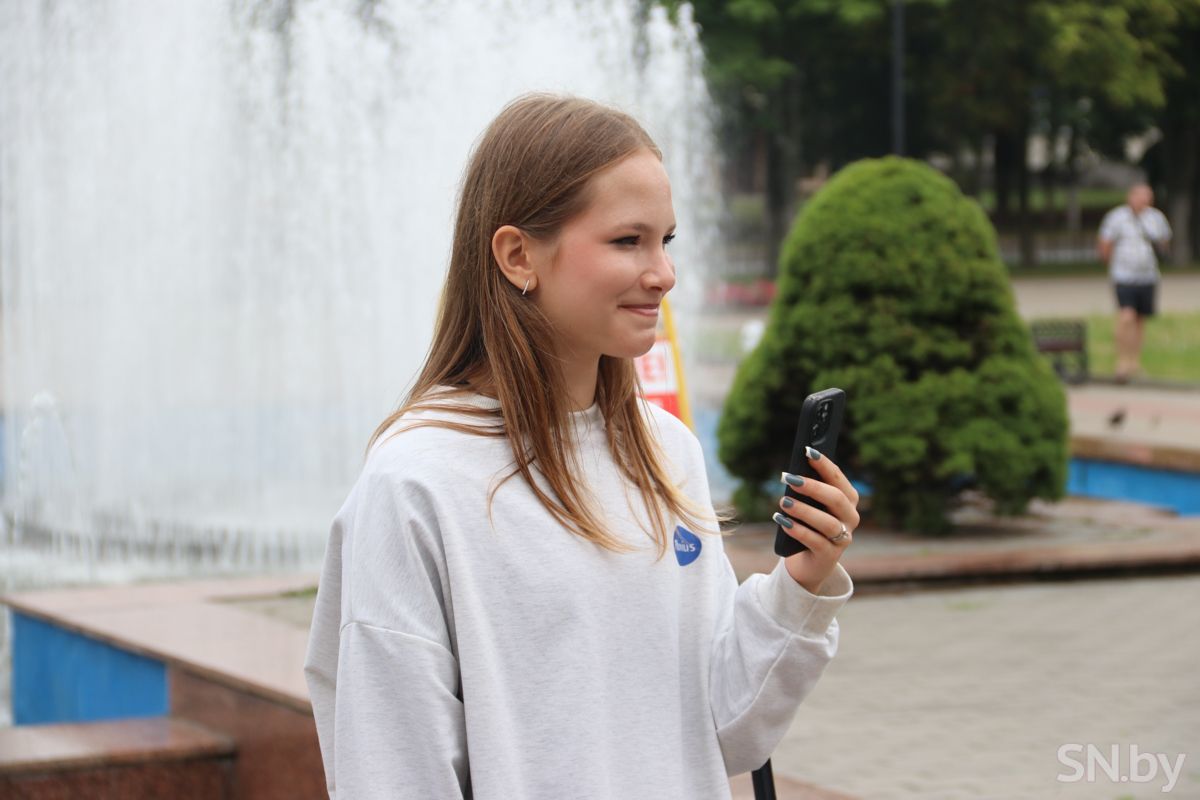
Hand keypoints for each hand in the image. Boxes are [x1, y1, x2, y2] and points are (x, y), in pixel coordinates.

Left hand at [773, 447, 859, 593]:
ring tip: (784, 501)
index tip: (807, 452)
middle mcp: (851, 517)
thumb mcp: (809, 506)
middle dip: (813, 487)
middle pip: (836, 499)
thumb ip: (806, 491)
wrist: (810, 562)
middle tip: (789, 479)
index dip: (824, 464)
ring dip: (804, 510)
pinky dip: (798, 530)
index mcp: (849, 500)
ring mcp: (843, 538)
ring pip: (827, 522)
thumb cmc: (810, 525)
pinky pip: (815, 541)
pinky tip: (783, 521)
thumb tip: (792, 475)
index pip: (838, 478)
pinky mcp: (830, 555)